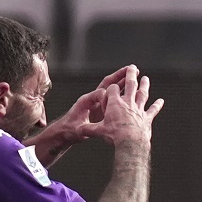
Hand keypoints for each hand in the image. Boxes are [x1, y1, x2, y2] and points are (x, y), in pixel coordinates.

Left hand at [24, 64, 139, 162]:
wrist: (66, 132)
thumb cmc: (69, 130)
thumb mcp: (76, 129)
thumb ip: (80, 128)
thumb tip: (80, 129)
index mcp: (86, 101)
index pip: (99, 93)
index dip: (106, 97)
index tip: (113, 103)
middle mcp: (92, 98)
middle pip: (107, 83)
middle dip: (119, 76)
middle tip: (131, 69)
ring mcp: (97, 101)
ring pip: (112, 87)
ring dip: (123, 80)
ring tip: (135, 74)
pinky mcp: (101, 106)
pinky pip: (114, 95)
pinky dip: (123, 91)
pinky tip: (133, 90)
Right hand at [86, 66, 162, 145]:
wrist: (130, 142)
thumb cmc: (114, 136)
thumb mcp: (98, 132)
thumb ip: (88, 129)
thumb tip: (77, 131)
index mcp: (115, 104)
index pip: (112, 89)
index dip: (111, 88)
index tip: (111, 88)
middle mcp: (128, 103)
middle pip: (130, 84)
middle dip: (131, 75)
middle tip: (133, 67)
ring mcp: (139, 109)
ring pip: (143, 94)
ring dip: (145, 85)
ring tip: (146, 78)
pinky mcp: (147, 118)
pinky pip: (153, 110)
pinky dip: (157, 105)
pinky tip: (161, 101)